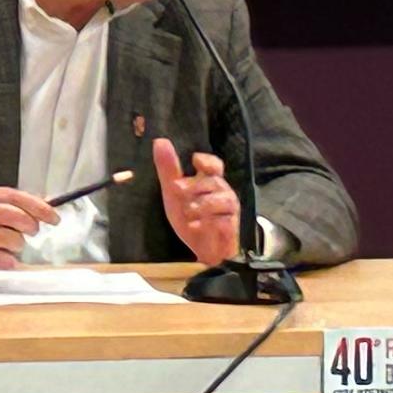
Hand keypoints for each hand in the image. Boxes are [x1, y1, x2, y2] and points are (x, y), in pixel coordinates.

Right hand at [0, 186, 59, 261]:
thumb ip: (14, 206)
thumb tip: (47, 202)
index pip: (13, 196)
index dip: (36, 206)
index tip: (54, 218)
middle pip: (9, 214)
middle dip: (27, 223)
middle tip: (33, 231)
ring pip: (5, 237)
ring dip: (16, 243)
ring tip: (13, 246)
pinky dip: (6, 260)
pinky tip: (9, 261)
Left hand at [151, 136, 242, 265]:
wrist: (200, 251)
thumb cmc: (190, 218)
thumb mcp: (173, 194)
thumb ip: (168, 169)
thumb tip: (160, 141)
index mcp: (209, 183)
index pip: (214, 165)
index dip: (207, 161)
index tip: (195, 160)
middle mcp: (223, 193)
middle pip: (214, 181)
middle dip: (195, 186)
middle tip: (178, 190)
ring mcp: (230, 212)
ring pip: (224, 200)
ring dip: (203, 205)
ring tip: (189, 212)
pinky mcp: (232, 229)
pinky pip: (225, 222)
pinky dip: (208, 224)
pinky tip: (195, 227)